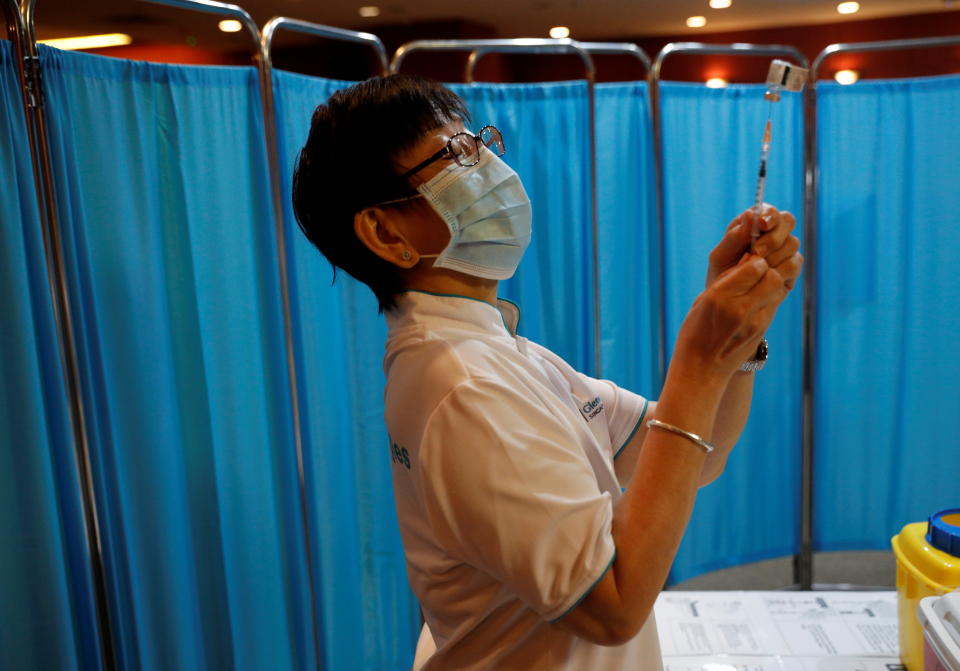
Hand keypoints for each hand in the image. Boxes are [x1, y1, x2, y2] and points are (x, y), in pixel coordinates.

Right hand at [675, 253, 787, 385]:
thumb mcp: (702, 302)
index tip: (746, 261)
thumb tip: (748, 261)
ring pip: (776, 289)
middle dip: (766, 269)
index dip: (753, 260)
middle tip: (755, 272)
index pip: (753, 267)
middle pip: (771, 276)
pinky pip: (773, 303)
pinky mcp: (762, 330)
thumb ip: (725, 282)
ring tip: (756, 285)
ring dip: (769, 282)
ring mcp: (755, 322)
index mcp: (718, 297)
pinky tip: (756, 299)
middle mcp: (739, 309)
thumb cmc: (695, 333)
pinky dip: (768, 296)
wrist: (701, 370)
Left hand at [706, 204, 802, 291]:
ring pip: (792, 243)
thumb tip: (750, 215)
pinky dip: (781, 269)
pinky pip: (794, 263)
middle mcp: (772, 234)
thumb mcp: (721, 255)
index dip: (770, 215)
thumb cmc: (721, 273)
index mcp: (754, 224)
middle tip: (757, 252)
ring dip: (774, 254)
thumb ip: (735, 235)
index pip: (770, 211)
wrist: (727, 300)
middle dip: (773, 236)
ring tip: (757, 266)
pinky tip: (766, 275)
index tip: (762, 225)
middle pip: (788, 221)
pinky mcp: (790, 268)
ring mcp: (784, 250)